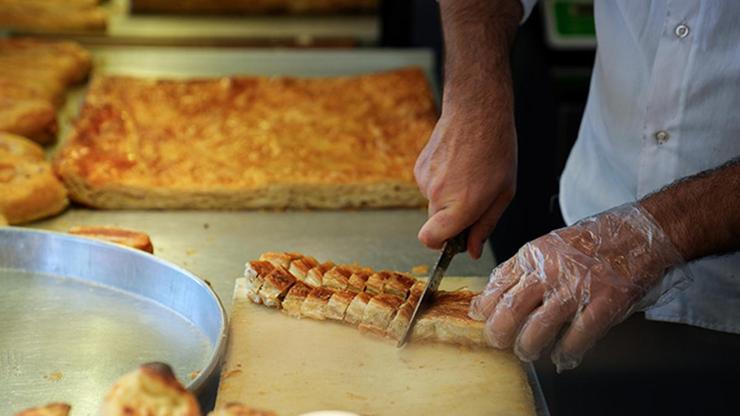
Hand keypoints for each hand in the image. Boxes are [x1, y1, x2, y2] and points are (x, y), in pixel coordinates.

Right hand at [414, 102, 516, 258]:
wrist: (477, 112)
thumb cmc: (496, 150)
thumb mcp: (503, 193)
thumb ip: (485, 226)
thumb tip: (472, 251)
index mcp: (461, 206)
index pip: (431, 240)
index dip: (440, 244)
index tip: (454, 238)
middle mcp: (438, 195)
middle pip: (435, 223)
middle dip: (452, 218)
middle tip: (474, 198)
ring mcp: (425, 180)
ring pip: (434, 202)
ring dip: (448, 196)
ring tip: (468, 173)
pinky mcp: (419, 167)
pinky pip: (429, 185)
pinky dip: (441, 180)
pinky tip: (457, 163)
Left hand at [469, 204, 689, 370]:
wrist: (638, 233)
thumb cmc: (593, 242)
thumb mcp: (548, 245)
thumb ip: (523, 269)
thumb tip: (493, 296)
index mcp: (534, 254)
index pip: (497, 284)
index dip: (484, 306)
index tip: (480, 318)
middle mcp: (550, 270)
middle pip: (511, 309)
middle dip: (498, 332)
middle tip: (498, 342)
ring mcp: (578, 287)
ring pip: (538, 328)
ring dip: (528, 346)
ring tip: (527, 351)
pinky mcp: (604, 303)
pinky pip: (577, 337)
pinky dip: (566, 352)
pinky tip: (562, 356)